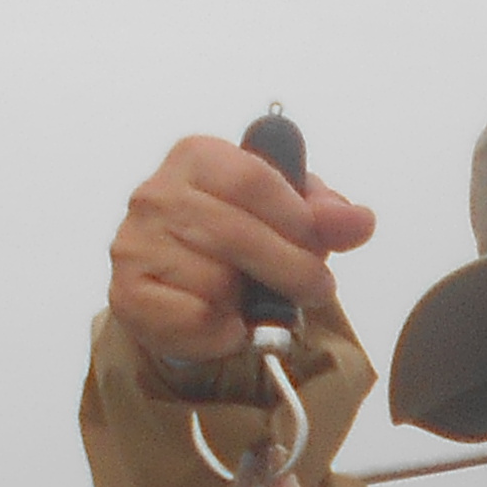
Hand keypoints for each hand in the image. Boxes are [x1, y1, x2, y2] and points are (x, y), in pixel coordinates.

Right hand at [108, 133, 374, 367]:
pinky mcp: (127, 293)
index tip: (320, 244)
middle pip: (236, 233)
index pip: (252, 179)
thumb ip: (324, 214)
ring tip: (251, 300)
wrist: (182, 289)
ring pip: (215, 280)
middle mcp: (156, 194)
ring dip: (249, 302)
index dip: (296, 218)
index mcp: (196, 157)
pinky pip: (193, 318)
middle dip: (290, 268)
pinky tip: (224, 320)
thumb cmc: (237, 240)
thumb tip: (359, 221)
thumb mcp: (286, 214)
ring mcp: (135, 244)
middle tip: (317, 290)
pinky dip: (222, 329)